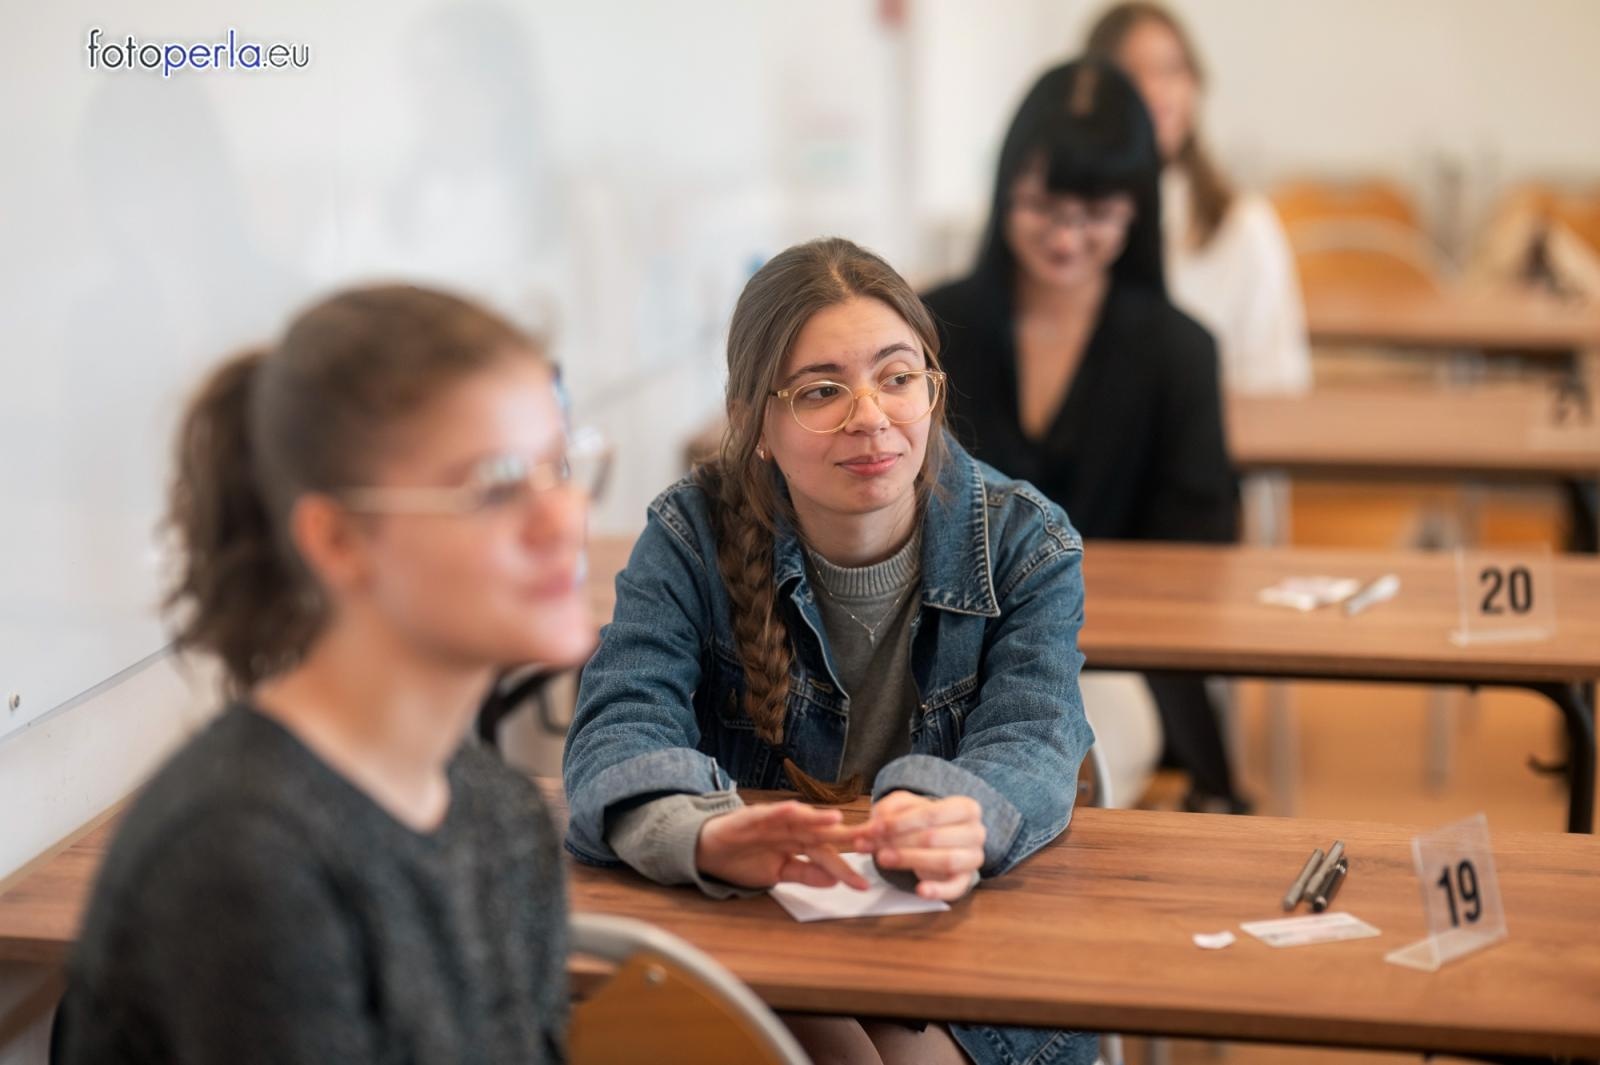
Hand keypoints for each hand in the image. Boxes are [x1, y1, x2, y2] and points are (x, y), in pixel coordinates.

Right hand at [695, 801, 869, 890]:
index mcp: (799, 843)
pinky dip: (779, 810)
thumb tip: (834, 881)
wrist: (707, 851)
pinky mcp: (751, 816)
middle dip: (846, 835)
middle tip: (871, 839)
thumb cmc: (744, 859)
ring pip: (799, 819)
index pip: (828, 855)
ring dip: (817, 818)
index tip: (864, 884)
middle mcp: (791, 829)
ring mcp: (772, 820)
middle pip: (823, 832)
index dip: (846, 867)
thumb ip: (806, 874)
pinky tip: (793, 809)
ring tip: (837, 821)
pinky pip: (767, 813)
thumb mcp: (779, 873)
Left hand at [862, 791, 985, 900]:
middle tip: (875, 846)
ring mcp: (973, 857)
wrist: (936, 837)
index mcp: (965, 808)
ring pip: (945, 860)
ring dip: (910, 861)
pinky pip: (955, 888)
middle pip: (935, 838)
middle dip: (900, 842)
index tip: (875, 828)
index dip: (900, 822)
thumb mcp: (904, 806)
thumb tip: (872, 828)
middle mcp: (975, 832)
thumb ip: (887, 812)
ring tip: (884, 859)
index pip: (932, 814)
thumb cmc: (921, 820)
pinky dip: (938, 890)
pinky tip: (920, 890)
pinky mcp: (966, 880)